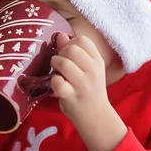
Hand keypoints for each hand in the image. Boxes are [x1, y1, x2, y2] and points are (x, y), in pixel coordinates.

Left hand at [50, 33, 126, 150]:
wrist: (96, 116)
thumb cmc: (87, 88)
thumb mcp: (86, 68)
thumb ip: (74, 51)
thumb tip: (60, 35)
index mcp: (97, 61)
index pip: (82, 40)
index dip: (70, 43)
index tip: (68, 54)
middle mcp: (92, 71)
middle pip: (71, 49)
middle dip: (60, 54)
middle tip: (59, 64)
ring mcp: (83, 84)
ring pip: (64, 63)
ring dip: (55, 65)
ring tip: (57, 72)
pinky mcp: (72, 97)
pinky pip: (58, 83)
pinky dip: (53, 82)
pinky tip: (57, 85)